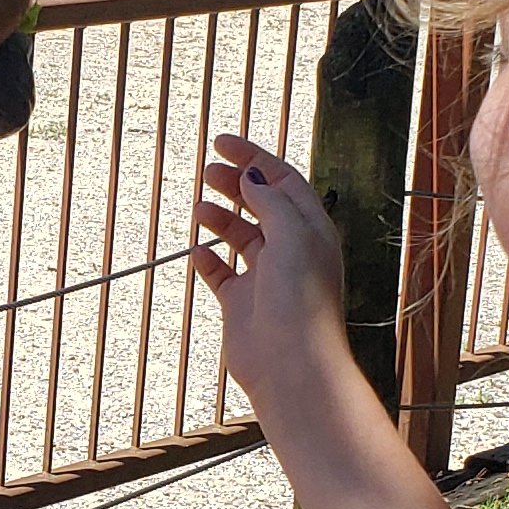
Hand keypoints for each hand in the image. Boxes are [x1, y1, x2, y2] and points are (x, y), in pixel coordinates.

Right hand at [191, 133, 348, 427]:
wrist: (291, 364)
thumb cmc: (300, 301)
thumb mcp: (291, 235)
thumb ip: (271, 202)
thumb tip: (252, 177)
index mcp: (311, 231)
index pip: (283, 181)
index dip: (254, 159)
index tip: (221, 143)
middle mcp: (291, 251)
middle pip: (261, 205)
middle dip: (235, 184)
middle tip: (207, 172)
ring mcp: (266, 278)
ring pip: (240, 236)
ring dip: (220, 218)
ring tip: (200, 209)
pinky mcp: (243, 305)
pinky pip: (221, 274)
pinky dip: (208, 260)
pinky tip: (197, 251)